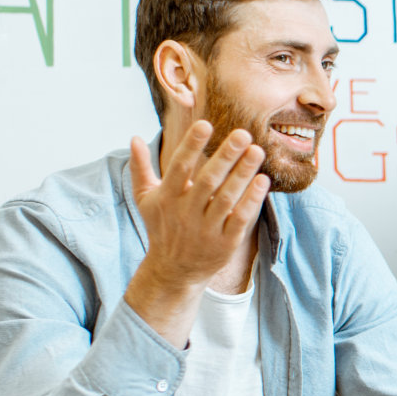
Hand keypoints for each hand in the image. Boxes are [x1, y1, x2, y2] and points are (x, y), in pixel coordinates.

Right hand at [122, 120, 268, 346]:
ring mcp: (206, 230)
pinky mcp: (224, 244)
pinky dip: (251, 201)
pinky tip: (262, 180)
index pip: (179, 167)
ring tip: (257, 151)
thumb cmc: (162, 227)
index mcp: (167, 198)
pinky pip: (240, 219)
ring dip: (243, 174)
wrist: (172, 272)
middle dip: (225, 156)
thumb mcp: (146, 200)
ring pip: (226, 198)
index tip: (205, 123)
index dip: (191, 146)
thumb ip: (141, 169)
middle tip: (243, 133)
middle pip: (208, 181)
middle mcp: (185, 213)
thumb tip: (134, 137)